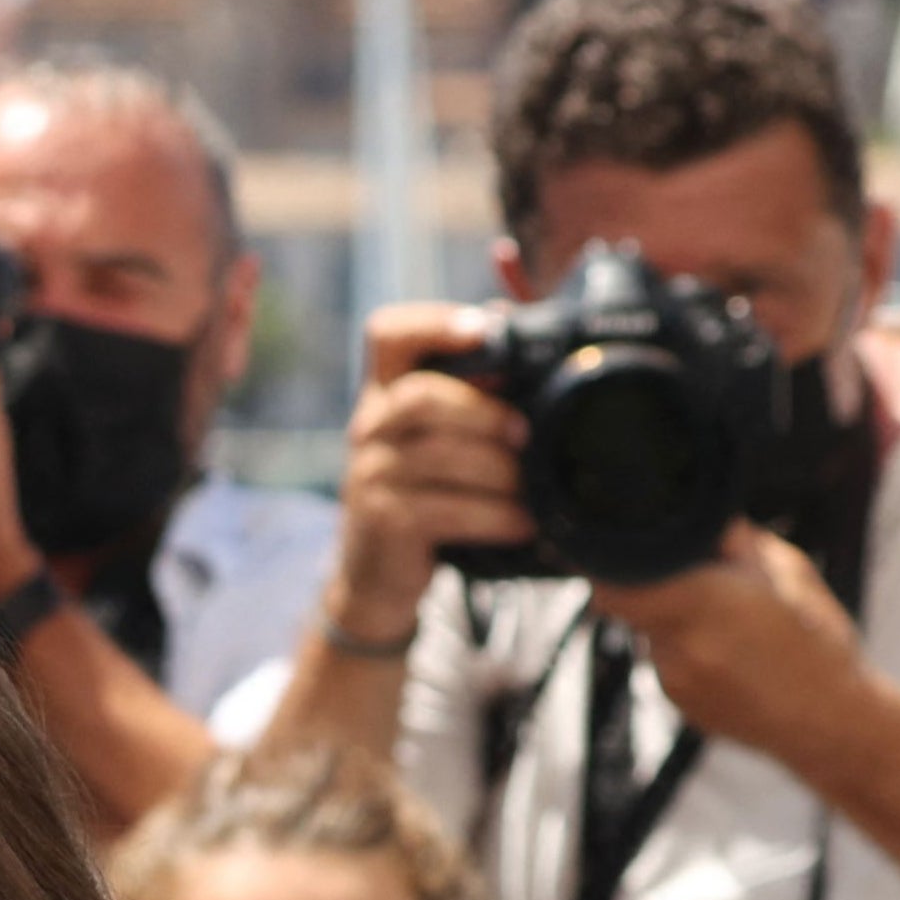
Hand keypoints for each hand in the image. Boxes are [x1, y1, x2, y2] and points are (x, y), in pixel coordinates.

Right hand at [326, 306, 529, 640]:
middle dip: (482, 411)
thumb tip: (517, 326)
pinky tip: (523, 524)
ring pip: (438, 456)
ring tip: (531, 486)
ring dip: (498, 471)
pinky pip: (446, 511)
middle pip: (419, 396)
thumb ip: (468, 392)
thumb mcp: (436, 439)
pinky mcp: (384, 522)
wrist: (376, 577)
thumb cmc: (423, 496)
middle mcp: (368, 428)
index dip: (433, 322)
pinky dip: (495, 516)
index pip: (388, 334)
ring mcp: (370, 476)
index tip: (484, 329)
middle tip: (525, 432)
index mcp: (384, 394)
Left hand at [593, 523, 872, 773]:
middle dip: (649, 581)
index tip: (630, 547)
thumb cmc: (819, 640)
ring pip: (649, 631)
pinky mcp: (677, 703)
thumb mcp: (789, 572)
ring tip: (725, 618)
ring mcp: (673, 682)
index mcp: (705, 607)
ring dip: (672, 615)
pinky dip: (685, 646)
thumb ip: (736, 542)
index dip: (612, 563)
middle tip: (688, 573)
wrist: (830, 723)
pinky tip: (728, 652)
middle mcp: (679, 648)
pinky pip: (666, 659)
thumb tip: (700, 517)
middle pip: (627, 603)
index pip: (614, 585)